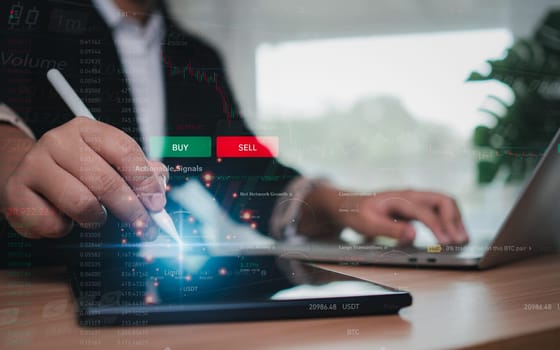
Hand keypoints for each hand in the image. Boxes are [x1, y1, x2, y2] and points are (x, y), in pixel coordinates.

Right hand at [0, 117, 167, 239]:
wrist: (25, 174)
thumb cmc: (74, 170)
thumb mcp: (107, 161)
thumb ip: (137, 170)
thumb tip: (160, 180)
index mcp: (86, 130)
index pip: (125, 151)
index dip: (146, 181)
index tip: (157, 203)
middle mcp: (59, 142)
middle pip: (106, 181)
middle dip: (132, 210)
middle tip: (144, 226)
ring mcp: (35, 165)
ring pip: (81, 203)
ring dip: (96, 219)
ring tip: (96, 217)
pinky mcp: (16, 192)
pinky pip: (53, 223)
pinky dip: (65, 229)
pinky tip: (64, 218)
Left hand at [299, 186, 467, 244]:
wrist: (348, 204)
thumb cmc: (357, 214)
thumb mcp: (368, 224)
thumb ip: (390, 230)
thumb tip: (413, 235)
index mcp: (400, 198)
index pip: (426, 211)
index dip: (439, 227)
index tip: (448, 243)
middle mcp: (411, 195)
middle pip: (443, 200)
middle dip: (454, 220)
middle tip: (460, 240)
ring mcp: (415, 200)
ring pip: (444, 203)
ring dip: (455, 219)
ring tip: (462, 239)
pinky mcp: (415, 207)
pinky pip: (438, 210)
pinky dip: (448, 220)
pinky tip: (451, 234)